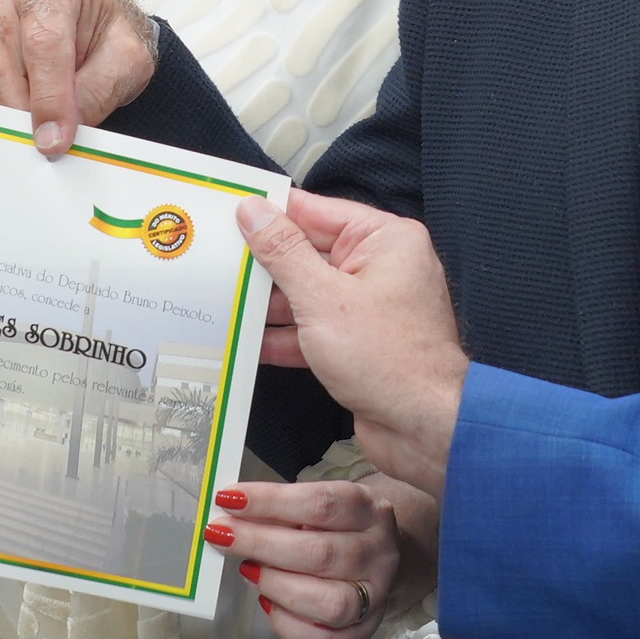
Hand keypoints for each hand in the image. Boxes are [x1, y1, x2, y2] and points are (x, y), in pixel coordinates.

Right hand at [0, 0, 157, 157]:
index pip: (42, 43)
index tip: (57, 139)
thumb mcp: (128, 58)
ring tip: (27, 138)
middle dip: (20, 115)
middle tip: (44, 147)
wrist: (90, 28)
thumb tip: (58, 130)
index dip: (50, 97)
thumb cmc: (106, 36)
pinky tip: (1, 128)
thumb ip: (100, 89)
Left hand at [206, 475, 435, 638]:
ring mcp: (376, 597)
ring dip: (277, 586)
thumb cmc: (336, 526)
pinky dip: (289, 626)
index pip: (321, 504)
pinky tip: (267, 603)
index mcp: (369, 510)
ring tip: (247, 571)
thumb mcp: (318, 504)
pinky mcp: (364, 631)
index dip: (270, 501)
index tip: (229, 499)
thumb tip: (229, 514)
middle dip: (261, 544)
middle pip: (320, 554)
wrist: (378, 556)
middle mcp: (379, 553)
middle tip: (222, 535)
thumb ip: (280, 509)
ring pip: (329, 603)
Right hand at [238, 192, 468, 496]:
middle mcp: (382, 267)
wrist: (425, 429)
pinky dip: (285, 335)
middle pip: (309, 252)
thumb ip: (284, 253)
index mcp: (385, 240)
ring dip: (269, 303)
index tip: (229, 209)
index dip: (271, 211)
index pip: (316, 211)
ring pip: (308, 293)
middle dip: (264, 262)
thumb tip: (255, 212)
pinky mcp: (360, 342)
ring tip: (223, 299)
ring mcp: (371, 307)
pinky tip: (247, 341)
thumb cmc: (391, 360)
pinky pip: (315, 328)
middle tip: (214, 259)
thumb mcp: (323, 299)